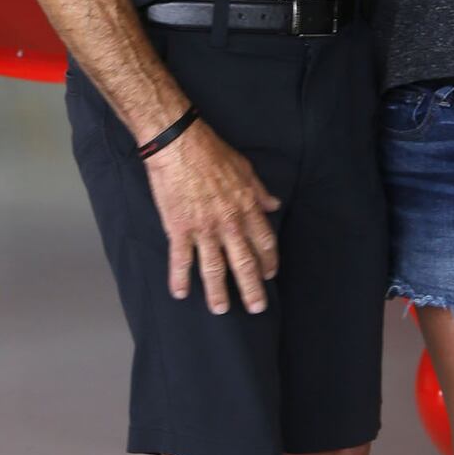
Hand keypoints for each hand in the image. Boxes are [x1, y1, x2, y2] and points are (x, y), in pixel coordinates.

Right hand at [144, 119, 280, 314]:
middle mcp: (229, 223)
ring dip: (218, 292)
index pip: (264, 243)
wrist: (179, 144)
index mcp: (247, 208)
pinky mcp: (179, 229)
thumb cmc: (212, 151)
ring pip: (214, 269)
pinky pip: (181, 260)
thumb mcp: (245, 168)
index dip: (269, 262)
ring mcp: (204, 229)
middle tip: (256, 307)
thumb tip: (274, 204)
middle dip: (252, 289)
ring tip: (220, 309)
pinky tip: (180, 293)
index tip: (269, 274)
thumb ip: (259, 191)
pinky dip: (180, 278)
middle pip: (244, 263)